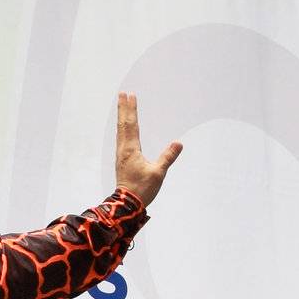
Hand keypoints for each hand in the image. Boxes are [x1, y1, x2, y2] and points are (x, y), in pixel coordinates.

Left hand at [114, 91, 181, 206]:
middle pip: (123, 125)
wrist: (127, 204)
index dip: (131, 110)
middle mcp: (123, 150)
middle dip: (123, 109)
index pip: (131, 125)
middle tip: (122, 94)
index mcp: (130, 150)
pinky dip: (122, 128)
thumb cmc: (142, 189)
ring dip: (122, 117)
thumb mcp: (158, 173)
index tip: (130, 96)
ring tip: (121, 106)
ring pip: (120, 131)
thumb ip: (167, 157)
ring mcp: (121, 154)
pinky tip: (123, 127)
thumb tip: (178, 143)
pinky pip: (121, 138)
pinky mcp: (122, 160)